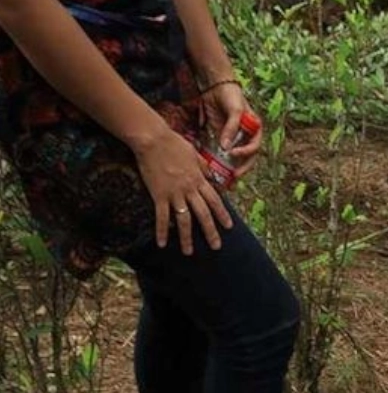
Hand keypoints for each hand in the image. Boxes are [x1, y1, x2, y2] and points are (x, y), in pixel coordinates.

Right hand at [133, 128, 233, 254]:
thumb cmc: (173, 144)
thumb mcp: (195, 154)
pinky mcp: (159, 195)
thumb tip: (212, 177)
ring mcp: (174, 193)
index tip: (229, 226)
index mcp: (199, 179)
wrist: (153, 140)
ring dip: (187, 238)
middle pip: (203, 214)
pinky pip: (161, 217)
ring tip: (189, 252)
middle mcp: (190, 189)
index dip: (223, 214)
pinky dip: (162, 231)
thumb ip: (204, 168)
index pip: (215, 201)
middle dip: (211, 232)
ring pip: (184, 220)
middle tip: (216, 246)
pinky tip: (162, 243)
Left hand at [202, 81, 262, 178]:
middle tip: (232, 177)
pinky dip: (216, 160)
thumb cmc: (231, 96)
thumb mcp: (235, 111)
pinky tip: (211, 167)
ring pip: (233, 157)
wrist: (216, 86)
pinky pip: (219, 151)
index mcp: (254, 130)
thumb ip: (231, 128)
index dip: (246, 154)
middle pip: (246, 157)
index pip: (254, 147)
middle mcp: (244, 136)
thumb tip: (226, 147)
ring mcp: (232, 138)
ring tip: (223, 178)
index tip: (234, 154)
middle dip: (240, 168)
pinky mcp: (219, 137)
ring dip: (228, 168)